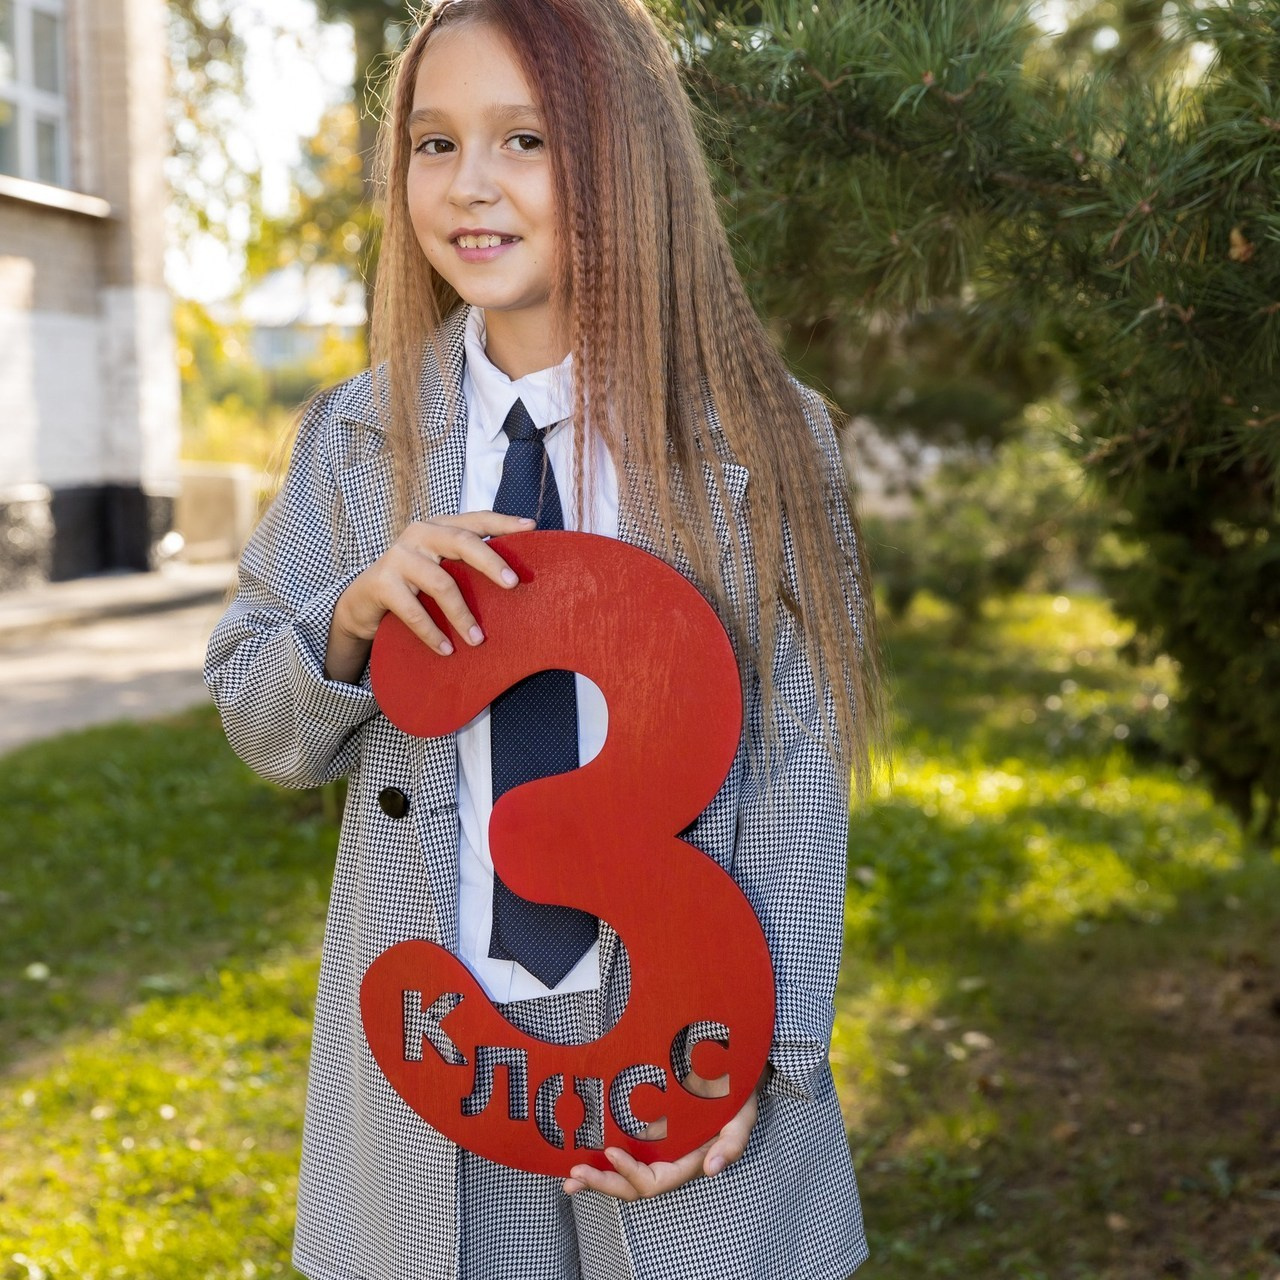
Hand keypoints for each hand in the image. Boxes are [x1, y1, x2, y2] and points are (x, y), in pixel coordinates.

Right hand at [324, 512, 535, 682]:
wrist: (362, 600)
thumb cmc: (413, 584)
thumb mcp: (440, 566)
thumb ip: (467, 563)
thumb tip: (514, 579)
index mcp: (439, 526)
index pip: (476, 519)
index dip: (503, 523)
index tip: (531, 527)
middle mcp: (419, 534)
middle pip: (462, 542)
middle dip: (491, 563)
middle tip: (513, 584)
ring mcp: (398, 556)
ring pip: (441, 583)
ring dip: (462, 615)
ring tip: (478, 640)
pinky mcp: (382, 582)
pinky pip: (415, 611)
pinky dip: (433, 633)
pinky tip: (447, 649)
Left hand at [562, 1067, 764, 1201]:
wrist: (731, 1072)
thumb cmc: (737, 1095)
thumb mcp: (742, 1117)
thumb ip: (732, 1145)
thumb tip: (712, 1171)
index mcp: (688, 1162)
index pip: (655, 1181)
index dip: (632, 1172)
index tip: (612, 1151)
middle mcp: (669, 1162)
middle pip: (633, 1187)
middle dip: (604, 1184)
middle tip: (574, 1176)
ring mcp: (657, 1150)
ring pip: (624, 1176)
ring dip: (597, 1179)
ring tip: (570, 1180)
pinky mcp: (648, 1135)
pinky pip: (623, 1154)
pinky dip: (601, 1162)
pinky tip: (578, 1157)